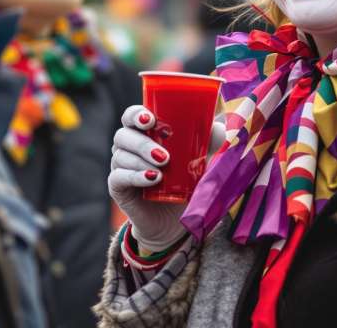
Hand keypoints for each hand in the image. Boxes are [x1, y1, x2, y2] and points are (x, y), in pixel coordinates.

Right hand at [108, 105, 224, 252]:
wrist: (174, 221)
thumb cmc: (185, 182)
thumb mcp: (200, 162)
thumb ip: (209, 144)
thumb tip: (220, 128)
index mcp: (144, 133)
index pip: (132, 116)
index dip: (136, 114)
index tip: (151, 120)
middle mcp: (127, 147)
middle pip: (123, 134)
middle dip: (141, 142)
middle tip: (164, 155)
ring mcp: (120, 166)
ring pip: (121, 155)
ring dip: (141, 160)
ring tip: (163, 169)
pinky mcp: (117, 187)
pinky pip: (119, 177)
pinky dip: (135, 176)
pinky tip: (151, 179)